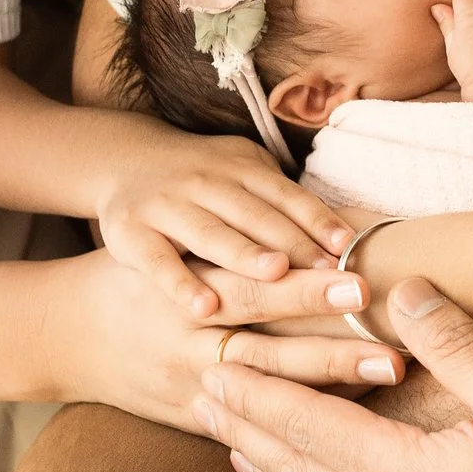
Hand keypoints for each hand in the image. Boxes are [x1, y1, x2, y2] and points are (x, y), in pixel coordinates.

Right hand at [66, 249, 403, 429]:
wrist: (61, 330)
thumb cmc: (130, 275)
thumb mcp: (169, 246)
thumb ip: (225, 241)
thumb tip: (307, 225)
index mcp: (184, 288)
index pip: (254, 287)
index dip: (305, 285)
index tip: (359, 278)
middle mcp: (186, 340)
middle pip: (267, 343)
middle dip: (329, 344)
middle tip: (389, 341)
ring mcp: (186, 384)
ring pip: (264, 390)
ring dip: (326, 383)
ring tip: (385, 372)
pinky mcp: (186, 417)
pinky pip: (247, 427)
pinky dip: (293, 421)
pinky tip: (346, 417)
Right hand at [97, 131, 353, 316]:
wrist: (122, 161)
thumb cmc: (203, 182)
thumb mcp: (242, 177)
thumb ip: (283, 203)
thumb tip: (349, 239)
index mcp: (241, 169)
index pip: (286, 195)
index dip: (317, 221)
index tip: (349, 249)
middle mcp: (206, 183)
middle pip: (256, 216)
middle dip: (295, 243)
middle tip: (332, 273)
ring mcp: (166, 206)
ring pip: (211, 234)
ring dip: (244, 254)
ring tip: (277, 274)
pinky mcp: (131, 234)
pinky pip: (158, 262)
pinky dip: (181, 284)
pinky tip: (205, 309)